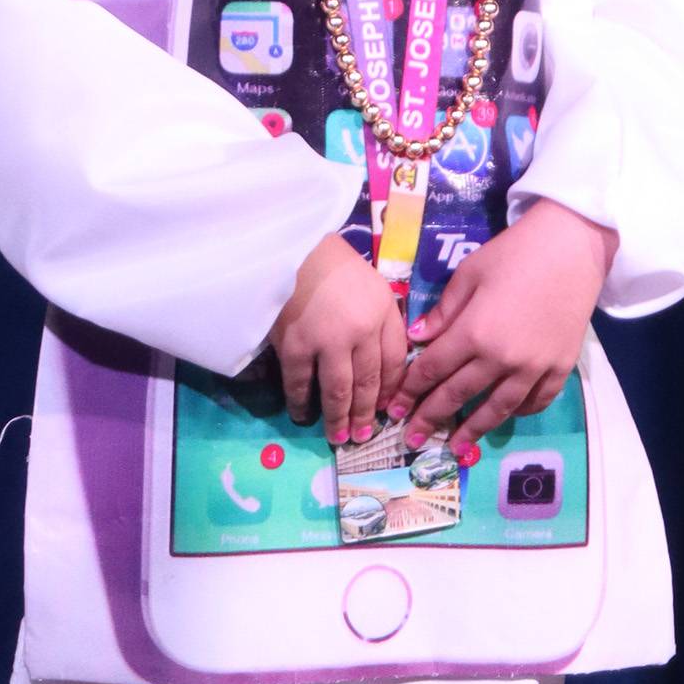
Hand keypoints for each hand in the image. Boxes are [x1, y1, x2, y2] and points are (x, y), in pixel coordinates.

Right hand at [269, 231, 406, 443]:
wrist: (288, 245)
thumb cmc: (331, 261)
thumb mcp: (372, 284)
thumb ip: (382, 319)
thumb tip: (385, 362)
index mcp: (383, 312)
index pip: (395, 361)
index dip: (392, 390)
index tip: (388, 409)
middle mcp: (362, 330)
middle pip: (369, 382)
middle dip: (367, 414)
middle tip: (364, 437)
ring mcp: (328, 341)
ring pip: (339, 391)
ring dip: (340, 418)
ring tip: (340, 438)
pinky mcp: (294, 346)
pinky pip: (299, 384)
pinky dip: (301, 403)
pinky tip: (303, 416)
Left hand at [385, 199, 616, 456]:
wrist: (572, 248)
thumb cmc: (515, 253)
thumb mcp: (469, 274)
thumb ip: (443, 312)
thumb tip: (418, 339)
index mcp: (474, 332)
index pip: (432, 370)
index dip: (410, 391)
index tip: (395, 409)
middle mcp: (501, 359)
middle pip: (458, 395)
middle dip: (431, 419)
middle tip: (414, 440)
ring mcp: (534, 368)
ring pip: (497, 409)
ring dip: (473, 430)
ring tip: (456, 447)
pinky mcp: (560, 369)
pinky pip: (535, 401)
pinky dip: (517, 412)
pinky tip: (504, 416)